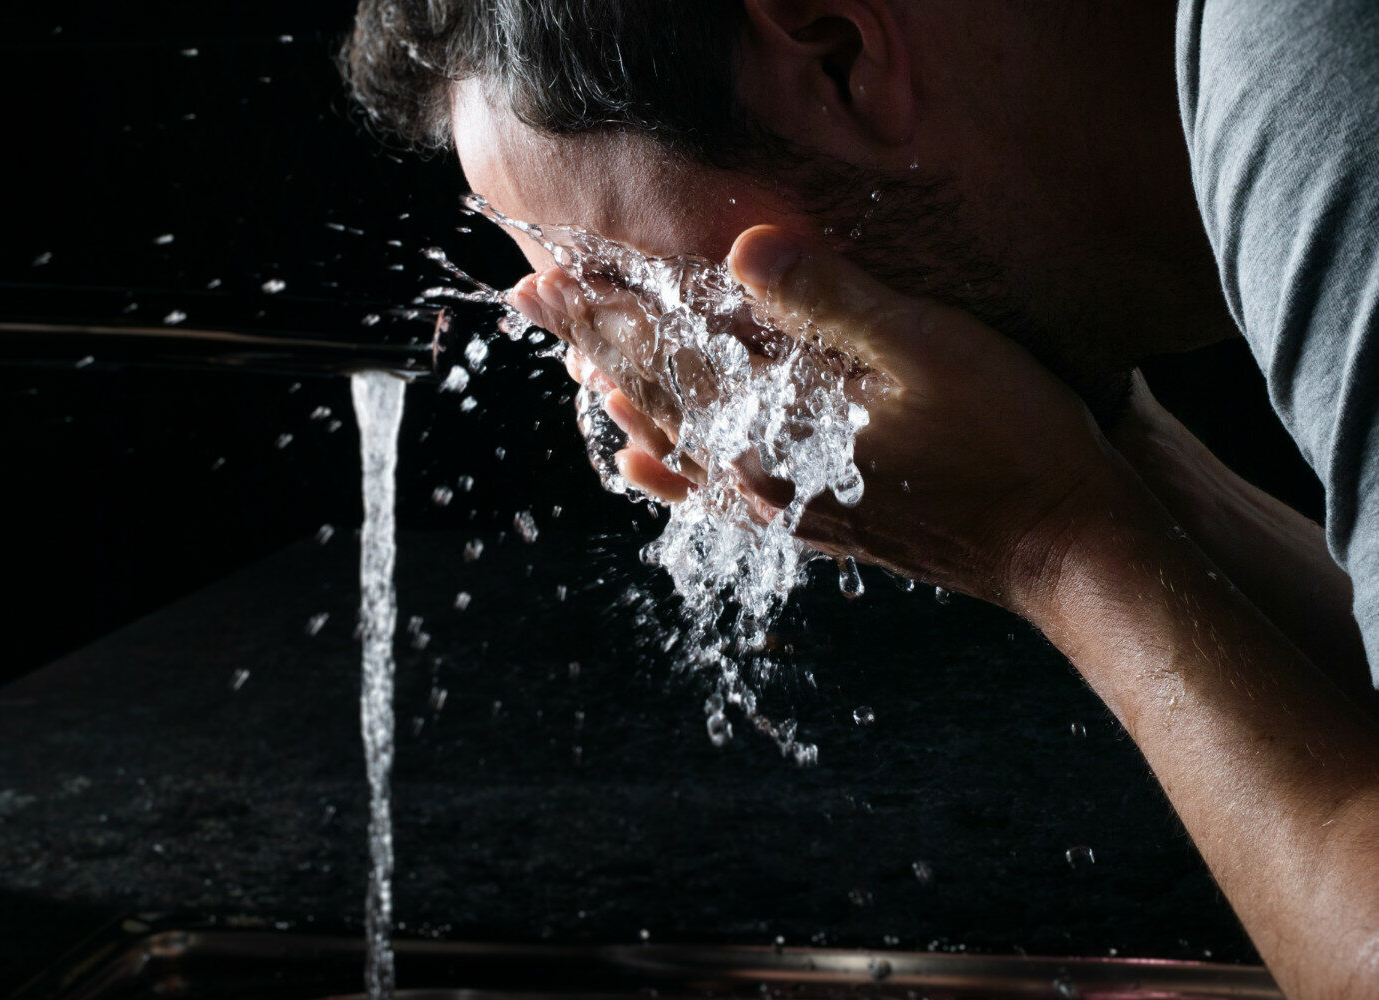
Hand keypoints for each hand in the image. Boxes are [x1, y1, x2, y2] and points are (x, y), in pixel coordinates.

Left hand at [513, 225, 1134, 610]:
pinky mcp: (812, 522)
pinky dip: (668, 473)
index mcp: (779, 428)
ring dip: (621, 397)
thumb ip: (834, 300)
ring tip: (573, 364)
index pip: (665, 362)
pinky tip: (640, 466)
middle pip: (652, 401)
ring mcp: (784, 505)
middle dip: (591, 344)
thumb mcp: (931, 349)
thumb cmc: (1011, 442)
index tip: (543, 282)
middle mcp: (763, 475)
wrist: (1064, 547)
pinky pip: (715, 496)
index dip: (601, 316)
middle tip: (534, 302)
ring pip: (675, 446)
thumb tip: (746, 248)